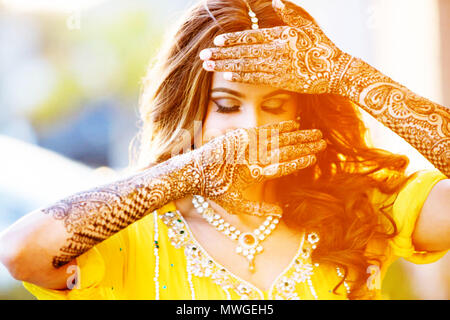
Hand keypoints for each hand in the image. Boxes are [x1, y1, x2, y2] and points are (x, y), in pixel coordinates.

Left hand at [187, 120, 325, 216]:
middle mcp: (253, 157)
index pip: (283, 167)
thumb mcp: (235, 205)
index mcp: (254, 174)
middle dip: (306, 146)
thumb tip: (280, 213)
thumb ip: (258, 209)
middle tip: (323, 142)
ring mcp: (247, 144)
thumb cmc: (214, 190)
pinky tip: (294, 125)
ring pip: (279, 138)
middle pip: (285, 150)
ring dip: (299, 135)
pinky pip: (265, 129)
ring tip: (315, 132)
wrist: (192, 170)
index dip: (300, 162)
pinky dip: (281, 127)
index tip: (314, 158)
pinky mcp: (241, 135)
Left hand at [199, 0, 352, 94]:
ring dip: (225, 66)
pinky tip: (227, 76)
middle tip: (203, 55)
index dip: (233, 39)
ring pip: (246, 66)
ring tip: (208, 65)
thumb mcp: (308, 25)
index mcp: (282, 35)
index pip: (252, 36)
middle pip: (244, 52)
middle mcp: (277, 51)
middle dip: (222, 54)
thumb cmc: (322, 46)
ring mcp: (278, 67)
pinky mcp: (281, 81)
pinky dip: (241, 77)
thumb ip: (289, 12)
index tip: (217, 41)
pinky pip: (257, 79)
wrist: (337, 71)